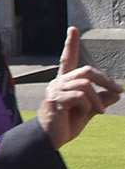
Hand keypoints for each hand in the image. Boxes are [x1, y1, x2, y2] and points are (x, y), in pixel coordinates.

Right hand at [38, 28, 122, 147]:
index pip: (68, 59)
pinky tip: (87, 114)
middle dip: (105, 79)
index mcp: (65, 83)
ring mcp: (55, 90)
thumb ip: (100, 101)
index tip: (73, 29)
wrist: (50, 139)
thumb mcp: (88, 112)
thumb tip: (116, 93)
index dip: (71, 44)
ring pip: (85, 84)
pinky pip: (80, 96)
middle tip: (120, 91)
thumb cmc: (66, 124)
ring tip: (100, 112)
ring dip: (98, 100)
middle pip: (85, 71)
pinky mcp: (56, 99)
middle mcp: (58, 82)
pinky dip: (90, 105)